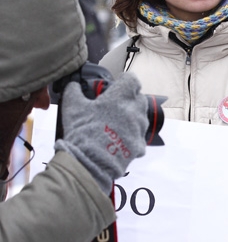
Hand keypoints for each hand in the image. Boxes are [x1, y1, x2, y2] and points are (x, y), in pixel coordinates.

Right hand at [55, 73, 148, 193]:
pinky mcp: (140, 145)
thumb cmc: (84, 132)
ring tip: (115, 125)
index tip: (117, 85)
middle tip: (113, 106)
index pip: (132, 79)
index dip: (124, 81)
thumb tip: (73, 85)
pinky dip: (131, 137)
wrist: (91, 162)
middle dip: (129, 99)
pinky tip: (118, 141)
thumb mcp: (72, 106)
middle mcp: (135, 110)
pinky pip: (138, 137)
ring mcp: (140, 129)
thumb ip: (73, 91)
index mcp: (121, 96)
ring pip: (141, 118)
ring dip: (131, 118)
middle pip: (139, 98)